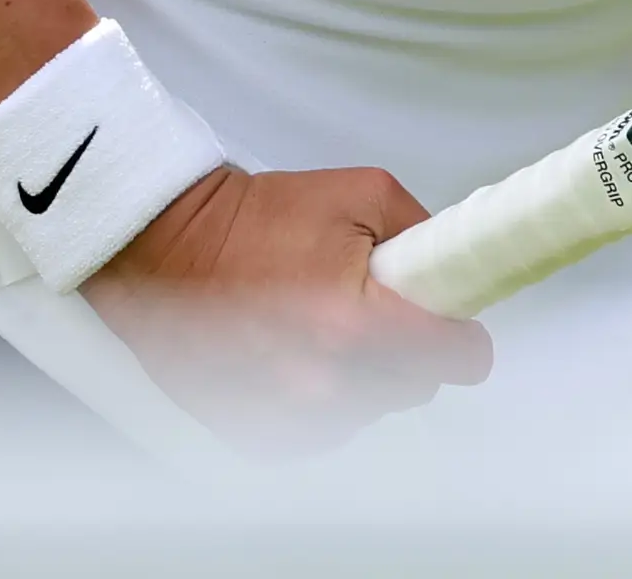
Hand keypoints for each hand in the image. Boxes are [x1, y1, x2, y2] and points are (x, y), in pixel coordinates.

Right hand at [84, 163, 493, 452]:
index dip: (461, 333)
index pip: (460, 360)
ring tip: (322, 325)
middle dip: (409, 346)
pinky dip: (323, 397)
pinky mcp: (263, 437)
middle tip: (374, 306)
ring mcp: (294, 420)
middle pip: (419, 386)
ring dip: (364, 374)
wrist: (170, 249)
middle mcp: (328, 386)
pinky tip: (294, 354)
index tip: (448, 317)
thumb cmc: (260, 218)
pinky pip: (328, 427)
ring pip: (373, 408)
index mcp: (359, 323)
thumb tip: (451, 276)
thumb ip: (425, 234)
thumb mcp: (363, 194)